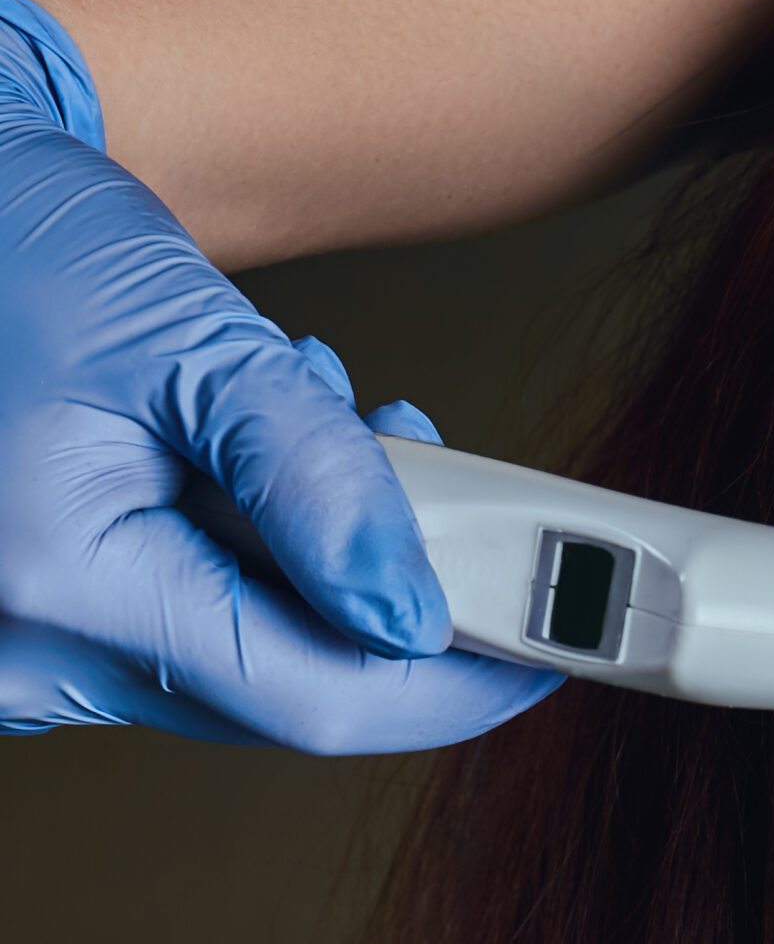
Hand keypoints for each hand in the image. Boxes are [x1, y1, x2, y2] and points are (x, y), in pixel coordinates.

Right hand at [0, 0, 557, 751]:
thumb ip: (319, 482)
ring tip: (315, 421)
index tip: (550, 641)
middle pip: (286, 687)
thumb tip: (414, 610)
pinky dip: (248, 557)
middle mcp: (20, 654)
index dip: (458, 680)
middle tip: (427, 466)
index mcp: (56, 588)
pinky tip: (245, 461)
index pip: (318, 700)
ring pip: (241, 657)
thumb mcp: (196, 341)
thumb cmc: (19, 242)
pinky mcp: (26, 628)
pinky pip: (179, 629)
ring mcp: (14, 653)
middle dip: (386, 588)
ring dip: (319, 560)